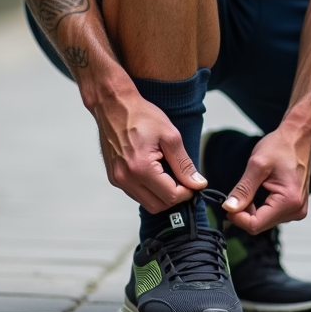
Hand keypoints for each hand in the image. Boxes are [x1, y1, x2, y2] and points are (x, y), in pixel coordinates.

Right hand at [87, 71, 206, 211]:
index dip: (186, 193)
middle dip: (174, 197)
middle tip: (184, 182)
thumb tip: (197, 183)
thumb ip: (184, 163)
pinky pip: (135, 193)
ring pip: (145, 202)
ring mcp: (117, 179)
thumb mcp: (170, 136)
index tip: (193, 183)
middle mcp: (125, 178)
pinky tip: (155, 172)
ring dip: (160, 194)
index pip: (169, 197)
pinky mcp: (113, 177)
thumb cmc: (140, 115)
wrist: (113, 104)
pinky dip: (148, 189)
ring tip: (169, 174)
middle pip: (157, 206)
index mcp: (140, 168)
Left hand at [221, 123, 310, 232]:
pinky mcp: (294, 206)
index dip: (237, 217)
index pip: (256, 225)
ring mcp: (297, 209)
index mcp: (289, 201)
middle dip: (245, 211)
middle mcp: (296, 210)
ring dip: (253, 207)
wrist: (298, 138)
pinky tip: (262, 188)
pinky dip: (261, 205)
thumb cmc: (281, 146)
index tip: (227, 205)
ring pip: (264, 220)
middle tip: (241, 190)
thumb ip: (243, 189)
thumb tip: (229, 208)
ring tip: (256, 185)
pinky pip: (271, 214)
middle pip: (260, 224)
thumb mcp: (257, 164)